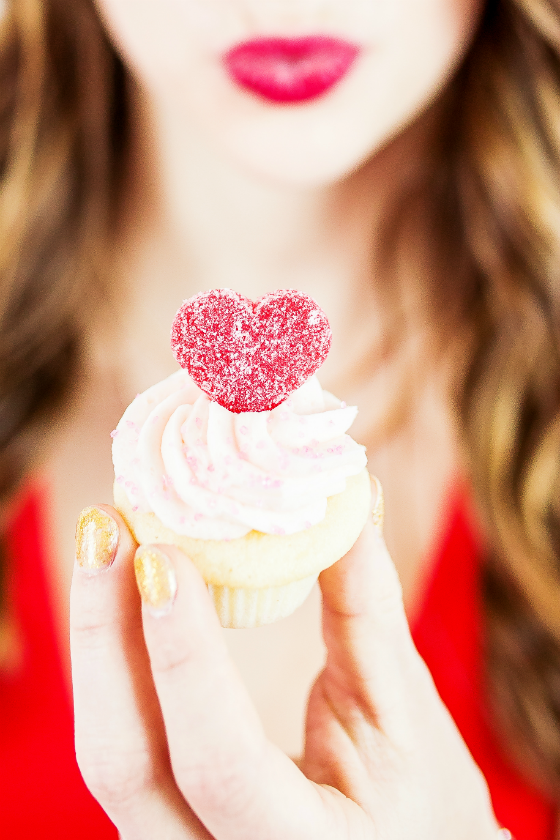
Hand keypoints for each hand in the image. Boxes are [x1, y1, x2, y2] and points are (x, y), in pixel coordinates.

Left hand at [70, 484, 500, 838]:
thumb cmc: (421, 802)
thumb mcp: (405, 714)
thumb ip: (368, 608)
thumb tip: (346, 499)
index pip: (219, 762)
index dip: (185, 657)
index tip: (162, 556)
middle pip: (122, 762)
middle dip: (103, 634)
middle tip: (105, 527)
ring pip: (108, 747)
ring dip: (100, 636)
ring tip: (106, 540)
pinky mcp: (160, 817)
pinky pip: (121, 736)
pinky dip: (115, 659)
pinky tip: (121, 592)